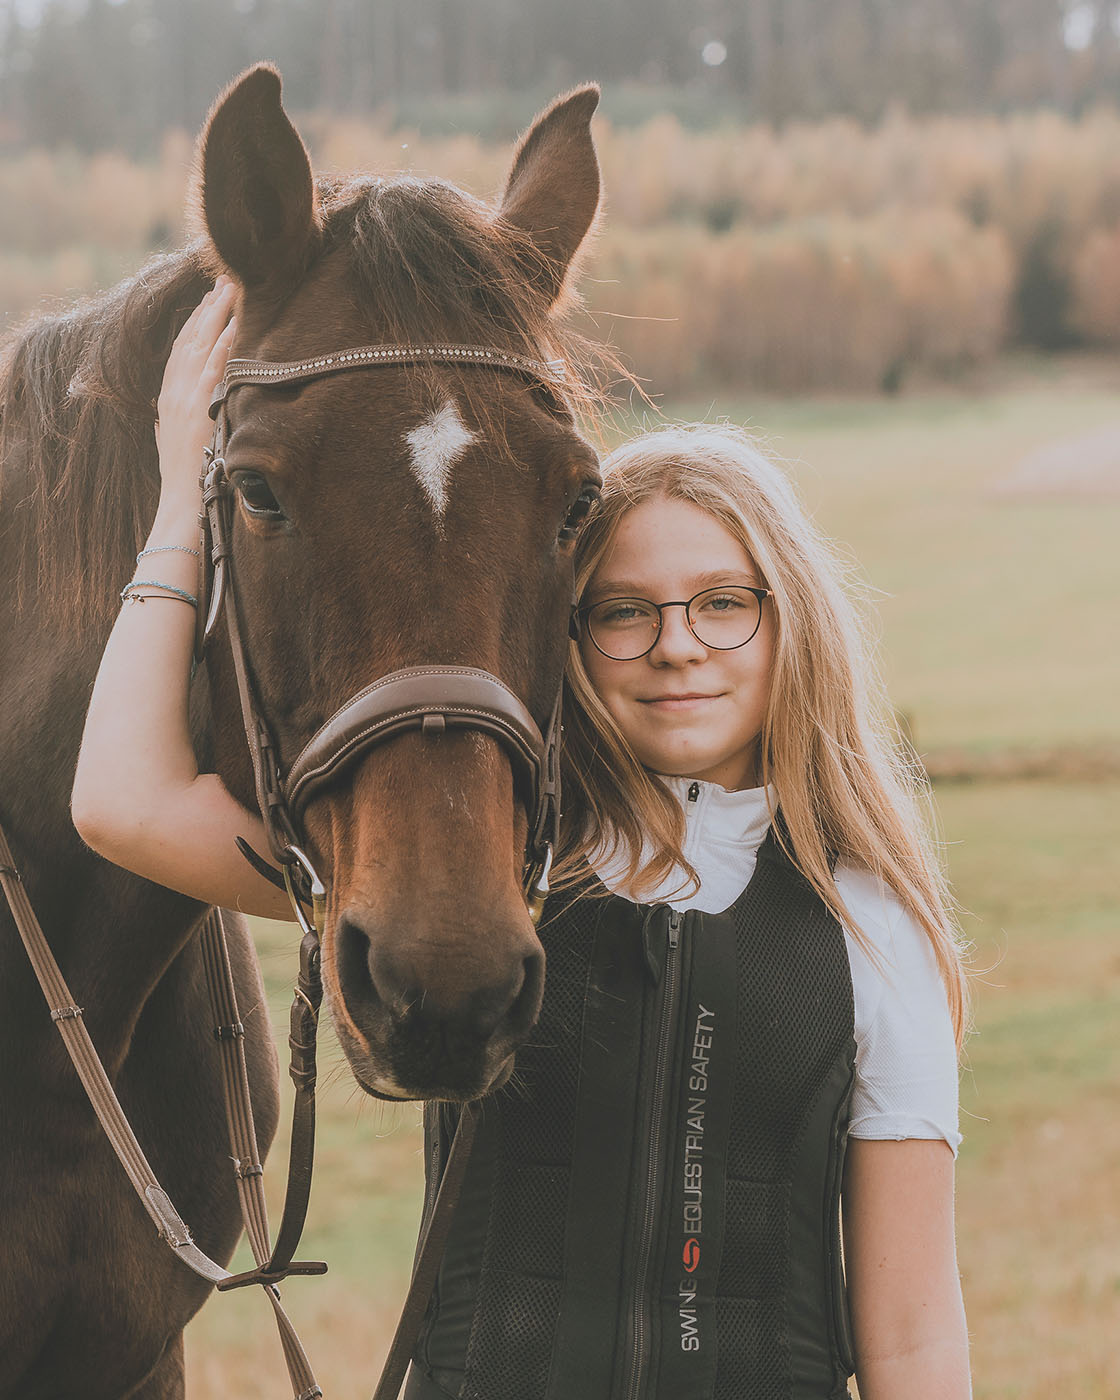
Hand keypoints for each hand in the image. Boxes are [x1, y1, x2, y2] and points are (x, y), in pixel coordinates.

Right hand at [155, 277, 236, 510]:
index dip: (193, 324)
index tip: (207, 303)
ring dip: (218, 313)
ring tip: (232, 288)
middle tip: (223, 282)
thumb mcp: (169, 446)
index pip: (179, 352)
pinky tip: (237, 322)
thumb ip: (167, 427)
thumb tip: (164, 420)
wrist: (181, 503)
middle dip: (207, 308)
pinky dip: (225, 341)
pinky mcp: (201, 406)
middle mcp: (173, 393)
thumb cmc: (182, 482)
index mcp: (167, 400)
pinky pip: (215, 365)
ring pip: (201, 344)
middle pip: (189, 339)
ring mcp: (186, 397)